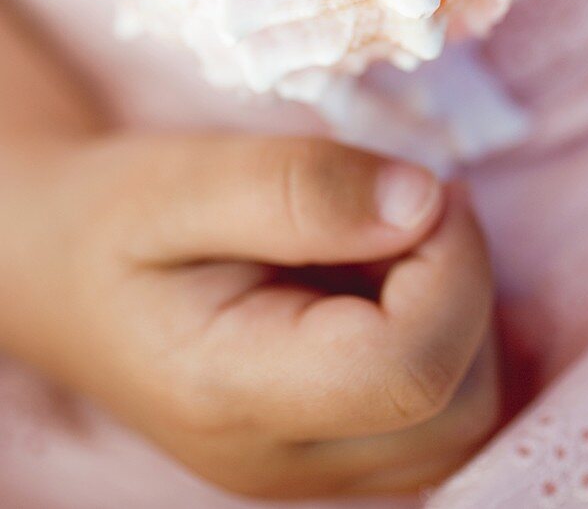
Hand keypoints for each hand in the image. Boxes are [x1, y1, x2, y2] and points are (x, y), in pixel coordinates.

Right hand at [0, 131, 498, 497]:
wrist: (67, 272)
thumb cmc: (115, 217)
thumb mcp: (184, 178)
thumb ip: (300, 188)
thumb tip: (423, 201)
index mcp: (234, 393)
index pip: (410, 368)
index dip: (449, 264)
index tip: (416, 186)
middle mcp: (283, 460)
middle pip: (457, 402)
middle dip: (460, 284)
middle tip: (399, 206)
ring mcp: (311, 468)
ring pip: (462, 414)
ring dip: (455, 309)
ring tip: (380, 240)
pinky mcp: (333, 447)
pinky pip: (437, 409)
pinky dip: (441, 331)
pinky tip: (380, 277)